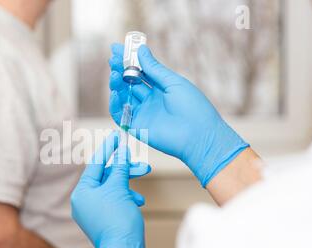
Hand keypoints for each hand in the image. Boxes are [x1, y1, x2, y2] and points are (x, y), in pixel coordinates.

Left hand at [71, 132, 147, 247]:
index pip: (95, 163)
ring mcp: (93, 212)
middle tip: (142, 167)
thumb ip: (119, 167)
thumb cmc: (118, 221)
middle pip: (106, 177)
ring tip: (141, 195)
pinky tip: (137, 203)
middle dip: (125, 171)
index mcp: (82, 192)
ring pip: (113, 189)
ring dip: (129, 186)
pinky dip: (127, 199)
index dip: (109, 149)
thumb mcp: (119, 188)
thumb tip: (121, 151)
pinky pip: (115, 201)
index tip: (117, 136)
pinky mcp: (104, 219)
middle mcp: (84, 201)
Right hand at [109, 44, 249, 186]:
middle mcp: (150, 101)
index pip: (140, 72)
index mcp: (161, 89)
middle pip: (129, 83)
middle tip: (112, 58)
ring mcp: (143, 114)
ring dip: (116, 85)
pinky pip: (120, 115)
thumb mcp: (173, 82)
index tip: (118, 48)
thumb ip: (154, 68)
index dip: (129, 60)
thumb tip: (141, 49)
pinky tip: (116, 93)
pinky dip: (115, 104)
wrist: (198, 136)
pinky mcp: (137, 128)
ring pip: (123, 97)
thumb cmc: (193, 107)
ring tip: (114, 73)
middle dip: (120, 69)